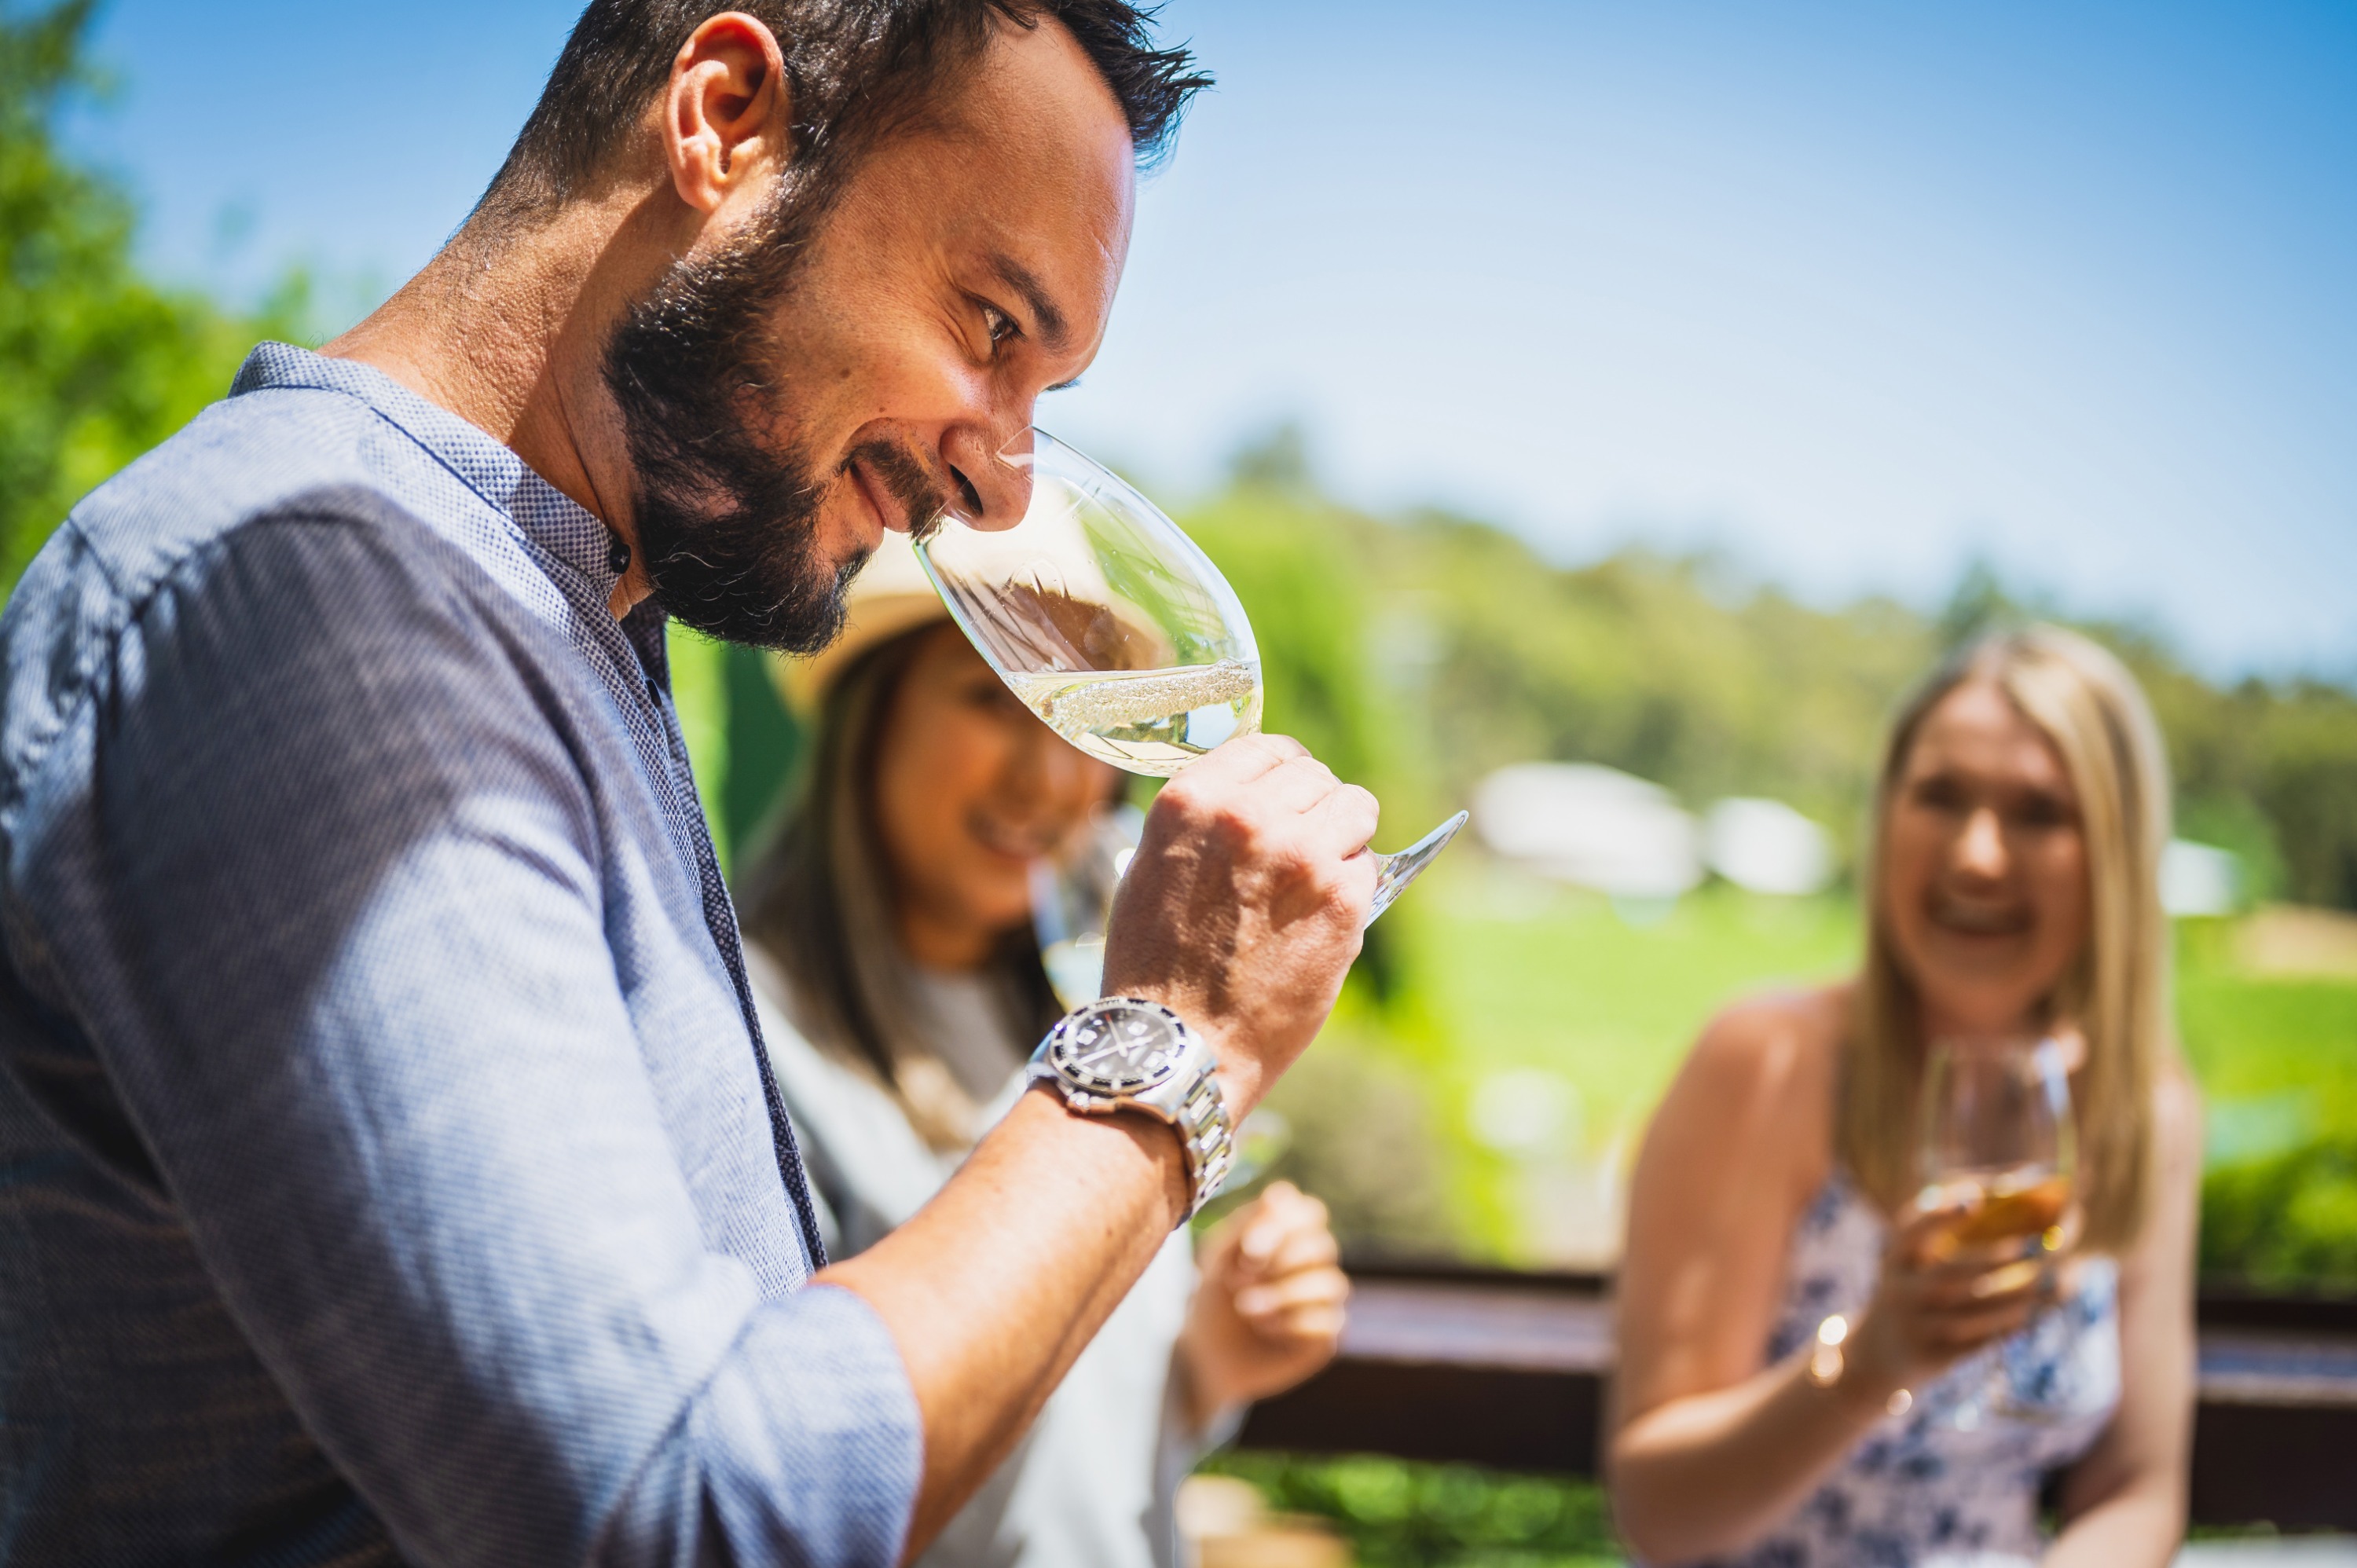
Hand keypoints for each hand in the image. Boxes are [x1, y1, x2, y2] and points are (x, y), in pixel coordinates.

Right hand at [1101, 734, 1377, 1114]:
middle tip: (1301, 847)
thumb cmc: (1155, 968)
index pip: (1265, 748)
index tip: (1285, 795)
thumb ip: (1204, 824)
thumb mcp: (1152, 869)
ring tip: (1319, 875)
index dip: (1280, 772)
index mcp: (1192, 799)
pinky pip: (1366, 865)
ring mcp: (1300, 853)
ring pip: (1354, 806)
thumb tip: (1255, 798)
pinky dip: (1352, 885)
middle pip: (1313, 774)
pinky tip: (1322, 916)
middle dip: (1313, 806)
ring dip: (1343, 835)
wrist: (1178, 1045)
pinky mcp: (1340, 898)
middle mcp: (1247, 814)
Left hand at [1179, 1181, 1349, 1428]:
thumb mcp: (1219, 1257)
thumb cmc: (1213, 1297)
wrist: (1203, 1355)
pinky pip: (1330, 1322)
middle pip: (1323, 1246)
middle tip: (1238, 1281)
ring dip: (1283, 1295)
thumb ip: (1248, 1222)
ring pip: (1332, 1284)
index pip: (1311, 1213)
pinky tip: (1265, 1329)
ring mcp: (1323, 1301)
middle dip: (1280, 1263)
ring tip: (1247, 1309)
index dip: (1284, 1227)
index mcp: (1290, 1236)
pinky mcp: (1325, 1337)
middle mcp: (1313, 1264)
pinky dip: (1293, 1324)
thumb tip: (1282, 1192)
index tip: (1247, 1251)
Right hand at [1839, 1193, 2073, 1404]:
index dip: (1941, 1216)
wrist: (1881, 1349)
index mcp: (1896, 1256)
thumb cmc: (1916, 1285)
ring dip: (2011, 1301)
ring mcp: (1915, 1326)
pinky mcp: (1931, 1356)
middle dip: (1994, 1261)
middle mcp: (1900, 1289)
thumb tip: (2021, 1184)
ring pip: (1968, 1316)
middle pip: (1950, 1276)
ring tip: (2047, 1284)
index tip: (1975, 1202)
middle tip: (2034, 1247)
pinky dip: (2006, 1330)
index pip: (1913, 1230)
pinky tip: (2034, 1316)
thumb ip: (1958, 1221)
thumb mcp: (1918, 1256)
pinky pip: (1975, 1344)